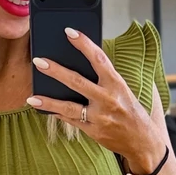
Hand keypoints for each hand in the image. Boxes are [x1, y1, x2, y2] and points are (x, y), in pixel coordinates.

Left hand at [27, 27, 165, 169]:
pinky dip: (58, 114)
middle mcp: (108, 99)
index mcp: (117, 84)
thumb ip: (107, 78)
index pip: (99, 59)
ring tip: (32, 97)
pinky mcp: (94, 132)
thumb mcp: (125, 91)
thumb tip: (84, 63)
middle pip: (77, 82)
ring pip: (69, 107)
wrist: (143, 143)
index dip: (84, 44)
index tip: (69, 32)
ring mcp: (100, 117)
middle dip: (55, 71)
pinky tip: (46, 109)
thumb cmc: (133, 112)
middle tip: (38, 61)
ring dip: (49, 102)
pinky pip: (72, 121)